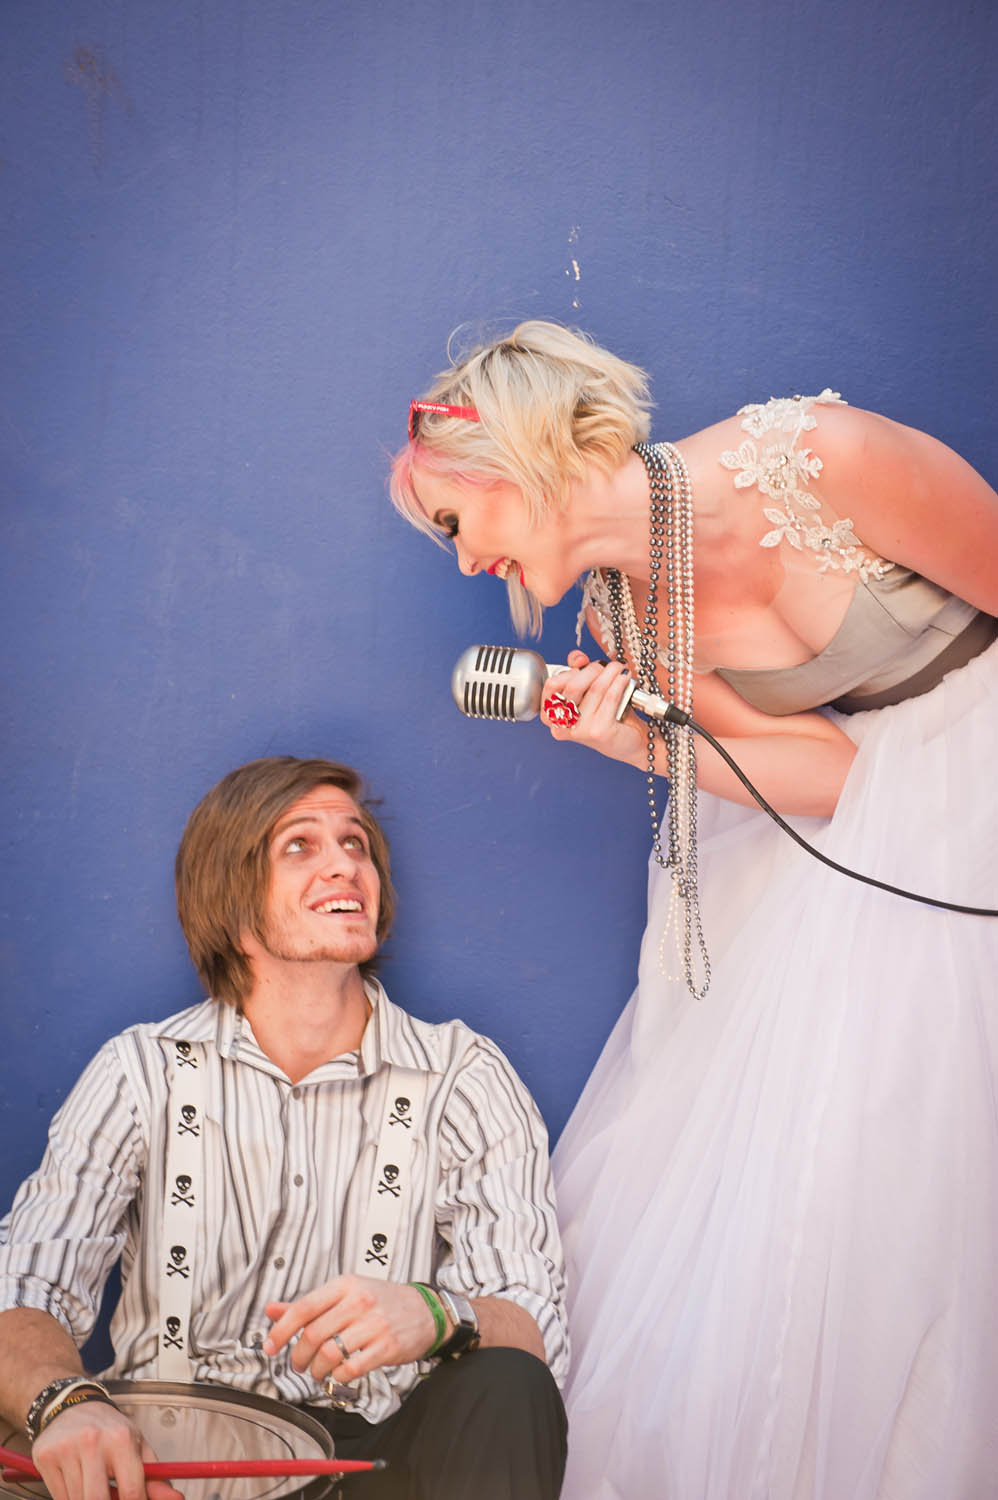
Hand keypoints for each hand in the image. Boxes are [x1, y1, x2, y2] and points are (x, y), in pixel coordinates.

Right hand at [31, 1400, 183, 1499]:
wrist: (73, 1404)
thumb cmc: (109, 1428)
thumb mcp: (136, 1445)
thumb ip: (155, 1477)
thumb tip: (176, 1499)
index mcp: (121, 1438)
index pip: (131, 1490)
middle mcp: (93, 1442)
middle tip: (111, 1497)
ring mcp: (67, 1449)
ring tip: (95, 1487)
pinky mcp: (46, 1457)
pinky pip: (60, 1497)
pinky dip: (71, 1499)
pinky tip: (77, 1484)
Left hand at [264, 1275, 441, 1386]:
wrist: (426, 1310)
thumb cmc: (383, 1300)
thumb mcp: (347, 1292)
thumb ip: (310, 1304)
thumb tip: (272, 1310)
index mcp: (345, 1285)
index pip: (304, 1307)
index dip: (281, 1330)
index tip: (270, 1346)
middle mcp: (359, 1302)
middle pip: (313, 1334)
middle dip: (298, 1356)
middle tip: (298, 1363)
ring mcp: (374, 1324)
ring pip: (329, 1354)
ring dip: (316, 1370)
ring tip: (317, 1371)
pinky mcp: (386, 1347)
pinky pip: (351, 1368)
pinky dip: (338, 1376)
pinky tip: (338, 1374)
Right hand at [541, 652, 646, 767]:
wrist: (628, 741)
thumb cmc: (604, 715)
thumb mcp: (585, 692)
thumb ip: (576, 671)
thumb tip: (577, 657)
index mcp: (551, 716)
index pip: (551, 685)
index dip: (568, 671)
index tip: (582, 666)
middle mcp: (561, 726)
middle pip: (573, 685)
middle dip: (592, 669)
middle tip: (605, 667)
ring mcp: (580, 730)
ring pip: (595, 688)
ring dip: (610, 672)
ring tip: (618, 668)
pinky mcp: (599, 731)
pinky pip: (610, 697)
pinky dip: (619, 682)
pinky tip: (625, 677)